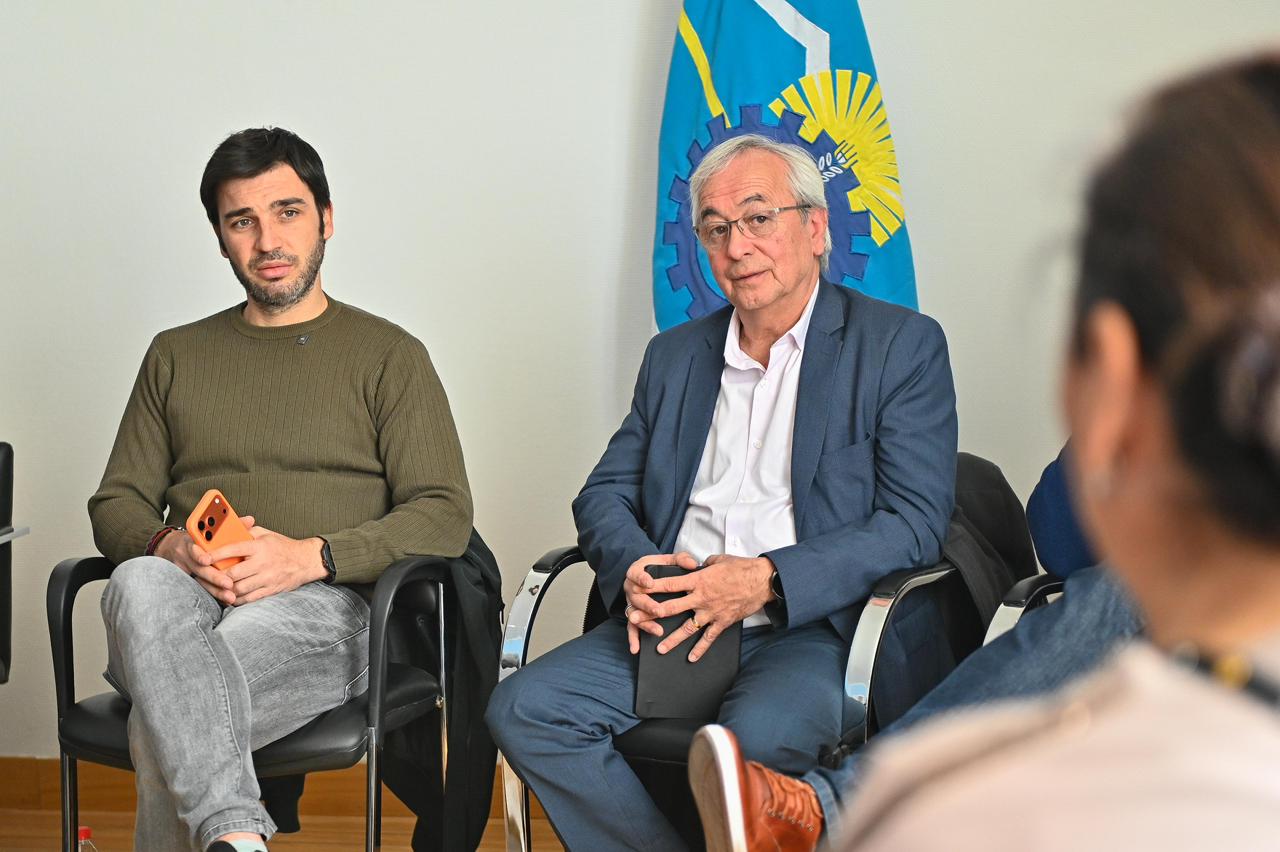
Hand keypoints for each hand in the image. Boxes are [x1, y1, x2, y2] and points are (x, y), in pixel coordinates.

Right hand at [153, 515, 257, 604]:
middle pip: (200, 568)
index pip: (193, 547)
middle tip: (229, 584)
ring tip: (231, 597)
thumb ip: (231, 525)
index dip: (199, 554)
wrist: (171, 546)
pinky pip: (201, 588)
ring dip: (216, 590)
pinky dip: (213, 593)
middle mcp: (186, 555)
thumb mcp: (210, 528)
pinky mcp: (187, 579)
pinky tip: (225, 600)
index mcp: (193, 540)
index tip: (206, 559)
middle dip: (215, 577)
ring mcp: (186, 568)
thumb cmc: (198, 536)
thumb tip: (250, 520)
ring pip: (200, 581)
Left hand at [197, 523, 326, 605]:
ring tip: (218, 586)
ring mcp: (267, 578)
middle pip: (233, 573)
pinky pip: (248, 598)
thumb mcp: (266, 534)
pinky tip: (230, 595)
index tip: (203, 557)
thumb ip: (247, 533)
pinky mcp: (270, 590)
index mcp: (260, 546)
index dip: (216, 554)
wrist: (306, 561)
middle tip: (208, 575)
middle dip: (218, 576)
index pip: (233, 549)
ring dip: (226, 589)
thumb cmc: (284, 546)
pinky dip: (236, 599)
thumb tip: (227, 532)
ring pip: (238, 588)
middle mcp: (263, 563)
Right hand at [621, 552, 697, 653]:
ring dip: (645, 623)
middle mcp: (631, 588)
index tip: (650, 583)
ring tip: (657, 631)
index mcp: (637, 571)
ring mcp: (631, 603)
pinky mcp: (633, 615)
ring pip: (635, 615)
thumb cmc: (659, 568)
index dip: (642, 579)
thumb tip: (693, 564)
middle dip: (648, 605)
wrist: (645, 575)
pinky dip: (633, 638)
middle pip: (636, 598)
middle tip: (659, 611)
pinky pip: (631, 628)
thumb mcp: (668, 560)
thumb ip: (680, 560)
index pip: (636, 573)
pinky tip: (636, 649)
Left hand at [650, 554, 774, 661]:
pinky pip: (708, 638)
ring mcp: (711, 612)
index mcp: (698, 580)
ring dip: (672, 639)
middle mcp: (701, 597)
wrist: (762, 581)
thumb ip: (703, 565)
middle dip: (651, 614)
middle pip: (671, 608)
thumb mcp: (718, 560)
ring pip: (687, 628)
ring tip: (660, 649)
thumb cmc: (741, 568)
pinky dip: (700, 649)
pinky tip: (691, 657)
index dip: (652, 586)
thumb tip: (695, 566)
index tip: (638, 589)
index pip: (670, 584)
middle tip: (636, 619)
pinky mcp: (722, 622)